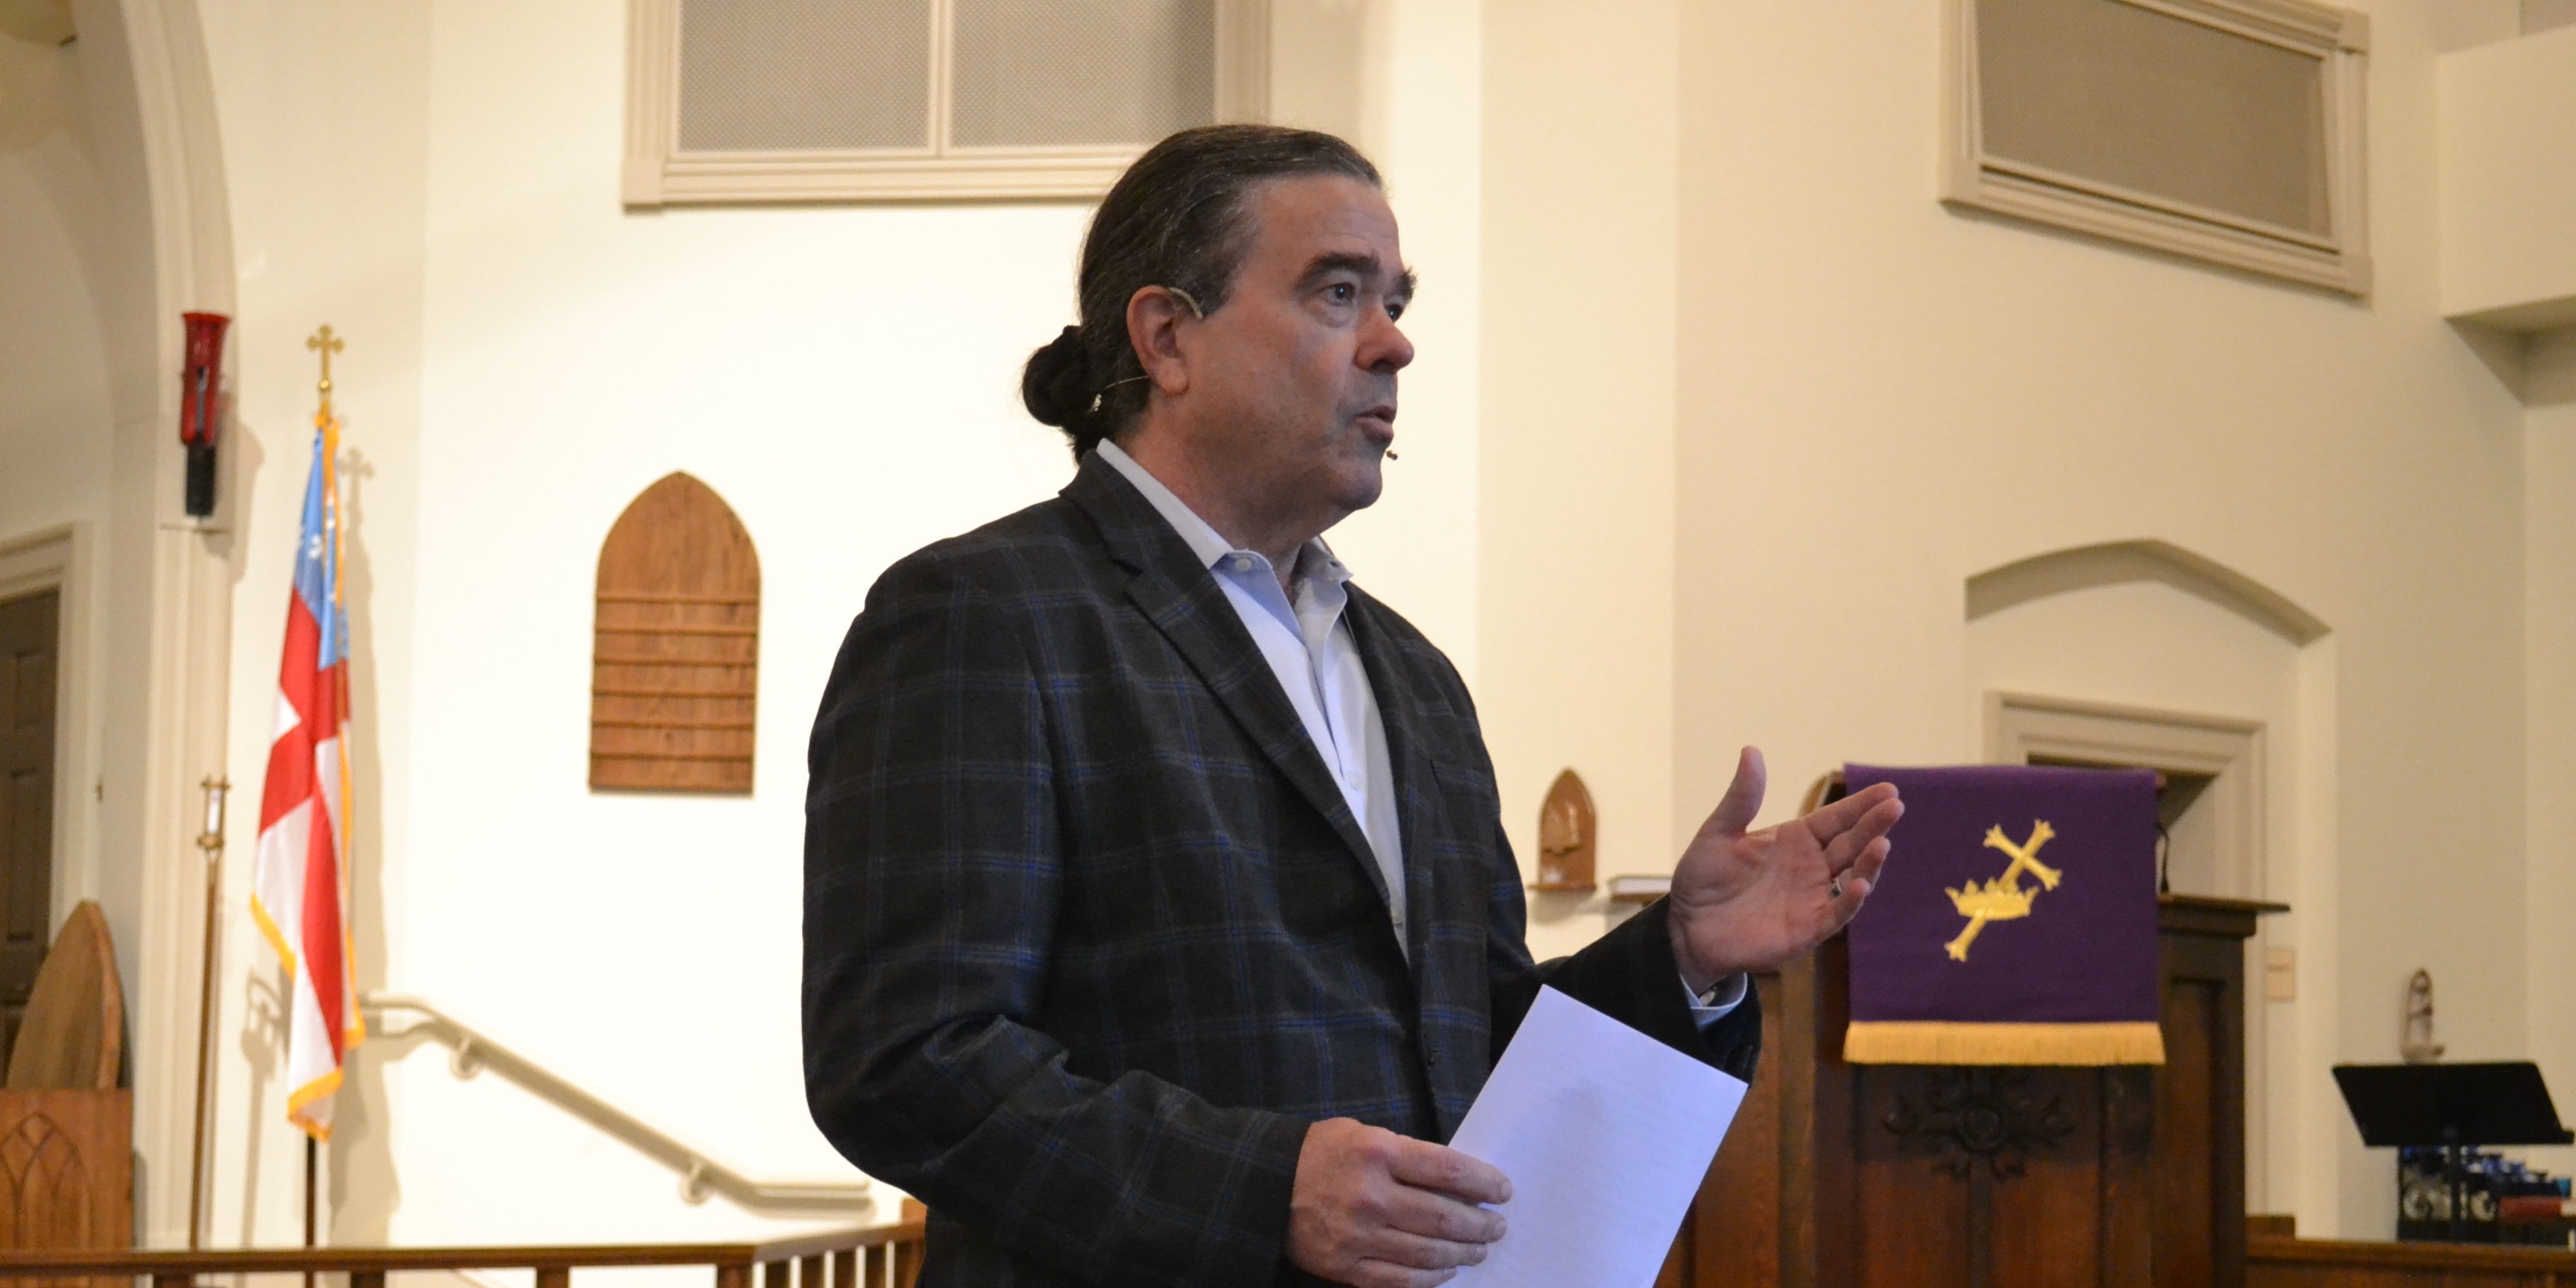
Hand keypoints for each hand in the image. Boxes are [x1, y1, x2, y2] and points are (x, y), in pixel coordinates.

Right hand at [1286, 1118, 1511, 1287]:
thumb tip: (1458, 1182)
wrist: (1264, 1185)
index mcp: (1378, 1153)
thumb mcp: (1363, 1135)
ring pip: (1428, 1253)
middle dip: (1481, 1225)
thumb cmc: (1321, 1154)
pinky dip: (1430, 1278)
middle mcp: (1371, 1196)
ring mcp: (1358, 1236)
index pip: (1449, 1171)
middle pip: (1444, 1218)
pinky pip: (1400, 1280)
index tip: (1503, 1192)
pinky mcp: (1346, 1268)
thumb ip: (1407, 1155)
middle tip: (1497, 1227)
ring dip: (1463, 1254)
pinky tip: (1446, 1271)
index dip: (1485, 1183)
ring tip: (1479, 1250)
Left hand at [1668, 746, 1902, 986]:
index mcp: (1796, 840)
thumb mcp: (1719, 831)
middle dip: (1874, 825)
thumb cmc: (1703, 877)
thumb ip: (1741, 797)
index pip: (1836, 819)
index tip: (1888, 789)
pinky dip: (1851, 900)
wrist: (1686, 926)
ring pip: (1854, 877)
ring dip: (1870, 862)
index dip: (1861, 805)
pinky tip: (1859, 883)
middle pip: (1852, 843)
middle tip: (1895, 806)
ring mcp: (1813, 898)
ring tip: (1882, 843)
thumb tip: (1751, 749)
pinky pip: (1837, 914)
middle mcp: (1812, 867)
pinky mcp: (1808, 929)